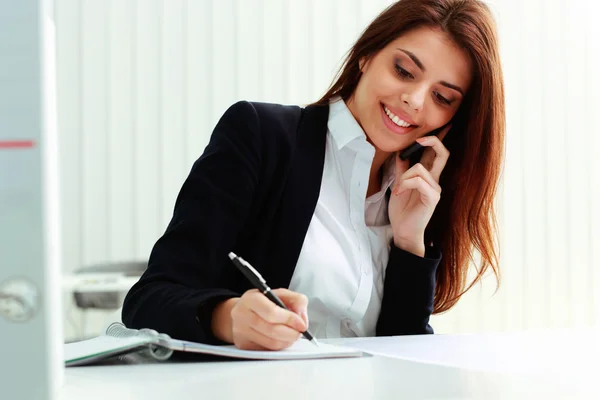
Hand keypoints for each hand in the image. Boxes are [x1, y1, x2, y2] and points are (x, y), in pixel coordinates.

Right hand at [211, 288, 308, 350]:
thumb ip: (296, 300)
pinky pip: (267, 350)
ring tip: (293, 335)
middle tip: (300, 331)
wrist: (242, 312)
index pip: (271, 312)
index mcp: (251, 299)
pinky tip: (282, 339)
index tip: (301, 324)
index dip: (290, 319)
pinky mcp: (243, 345)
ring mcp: (241, 332)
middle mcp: (242, 315)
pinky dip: (280, 346)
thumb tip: (301, 316)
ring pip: (271, 343)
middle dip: (291, 333)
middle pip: (272, 330)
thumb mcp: (279, 294)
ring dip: (287, 341)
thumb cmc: (263, 302)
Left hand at [389, 126, 450, 255]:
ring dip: (404, 176)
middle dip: (433, 141)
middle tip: (418, 140)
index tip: (423, 134)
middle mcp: (435, 181)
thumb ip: (401, 170)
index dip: (436, 140)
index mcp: (428, 177)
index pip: (437, 154)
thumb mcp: (398, 185)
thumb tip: (401, 153)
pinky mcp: (433, 198)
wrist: (402, 231)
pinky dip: (405, 184)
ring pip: (420, 168)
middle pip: (443, 154)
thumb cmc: (402, 211)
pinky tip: (399, 192)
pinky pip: (419, 181)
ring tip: (398, 189)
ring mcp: (435, 189)